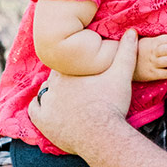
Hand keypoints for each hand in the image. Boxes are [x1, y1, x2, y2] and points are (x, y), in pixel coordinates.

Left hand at [30, 29, 136, 155]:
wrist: (102, 136)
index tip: (83, 75)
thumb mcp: (122, 74)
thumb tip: (132, 31)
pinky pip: (34, 111)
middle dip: (64, 81)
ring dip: (52, 94)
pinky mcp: (43, 122)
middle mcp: (53, 85)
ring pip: (44, 92)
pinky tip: (49, 111)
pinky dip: (39, 109)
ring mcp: (47, 104)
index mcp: (68, 70)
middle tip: (78, 89)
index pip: (65, 63)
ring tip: (66, 100)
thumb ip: (126, 51)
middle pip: (55, 78)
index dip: (74, 68)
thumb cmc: (112, 104)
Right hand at [134, 33, 166, 82]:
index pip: (166, 38)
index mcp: (151, 42)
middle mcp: (153, 53)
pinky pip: (165, 74)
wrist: (121, 63)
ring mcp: (153, 63)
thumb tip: (164, 35)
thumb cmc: (133, 51)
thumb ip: (153, 38)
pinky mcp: (152, 74)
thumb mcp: (142, 41)